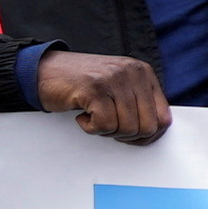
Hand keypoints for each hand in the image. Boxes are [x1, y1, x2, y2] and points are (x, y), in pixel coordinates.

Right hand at [35, 50, 172, 143]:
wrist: (43, 71)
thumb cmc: (82, 85)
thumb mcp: (119, 88)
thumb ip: (139, 104)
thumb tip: (157, 131)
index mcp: (143, 73)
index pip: (164, 117)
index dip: (149, 136)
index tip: (132, 137)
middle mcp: (132, 72)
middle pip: (147, 127)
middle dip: (127, 136)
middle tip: (108, 126)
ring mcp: (113, 79)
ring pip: (127, 128)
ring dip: (107, 131)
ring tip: (94, 117)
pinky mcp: (94, 88)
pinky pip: (104, 125)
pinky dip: (91, 129)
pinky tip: (83, 115)